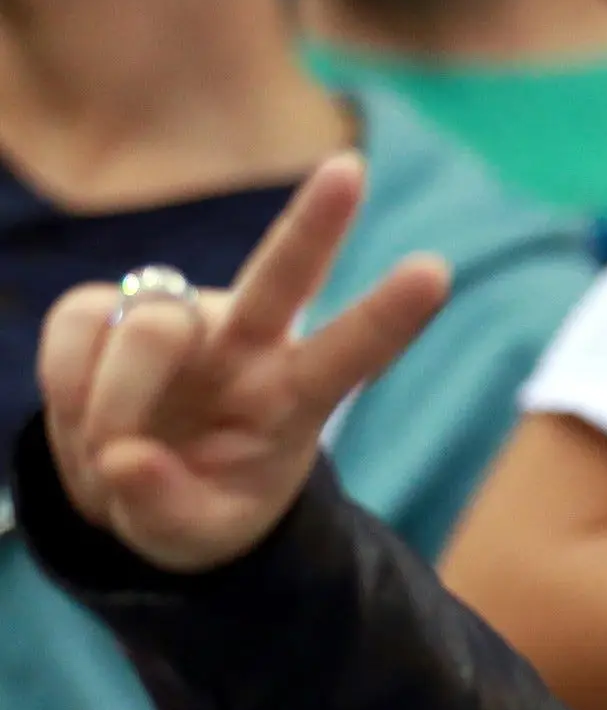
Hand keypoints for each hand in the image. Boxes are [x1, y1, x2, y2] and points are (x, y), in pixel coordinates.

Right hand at [38, 156, 448, 573]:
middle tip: (352, 171)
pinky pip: (81, 323)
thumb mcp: (190, 538)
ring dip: (116, 400)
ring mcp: (180, 318)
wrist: (128, 487)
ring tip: (113, 449)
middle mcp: (246, 343)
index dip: (389, 316)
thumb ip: (165, 507)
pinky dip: (67, 378)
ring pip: (151, 327)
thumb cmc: (187, 509)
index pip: (350, 355)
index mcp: (292, 398)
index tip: (435, 270)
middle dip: (313, 225)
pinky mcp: (110, 306)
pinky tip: (78, 409)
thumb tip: (124, 460)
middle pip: (281, 277)